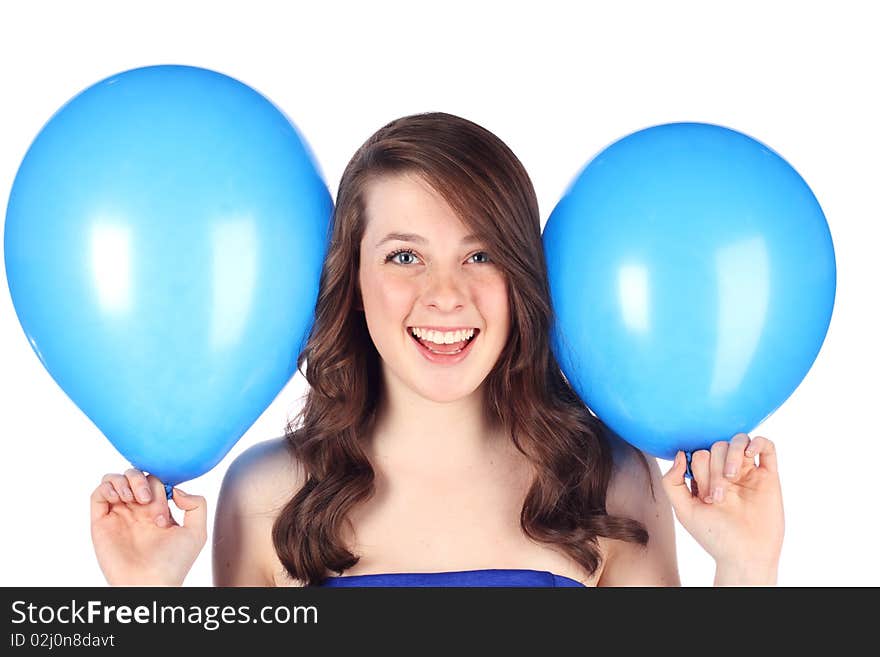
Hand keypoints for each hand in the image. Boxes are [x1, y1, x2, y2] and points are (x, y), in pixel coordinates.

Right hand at [90, 469, 206, 585]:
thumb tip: (176, 490)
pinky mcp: (101, 523)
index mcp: (156, 510)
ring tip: (135, 500)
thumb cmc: (174, 563)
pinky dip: (108, 487)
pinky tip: (121, 498)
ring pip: (115, 479)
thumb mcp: (197, 532)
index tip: (165, 512)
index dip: (160, 488)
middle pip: (135, 475)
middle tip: (147, 502)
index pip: (154, 480)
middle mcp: (136, 511)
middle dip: (143, 481)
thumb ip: (197, 505)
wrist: (151, 583)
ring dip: (126, 480)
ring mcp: (118, 515)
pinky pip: (97, 494)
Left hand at [661, 434, 783, 581]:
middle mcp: (726, 472)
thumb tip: (681, 454)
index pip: (700, 454)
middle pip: (717, 447)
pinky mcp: (769, 476)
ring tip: (731, 476)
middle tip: (718, 497)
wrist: (745, 555)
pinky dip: (757, 443)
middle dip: (713, 469)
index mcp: (706, 478)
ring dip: (731, 454)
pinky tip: (749, 455)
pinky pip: (767, 446)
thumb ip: (672, 482)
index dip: (699, 470)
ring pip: (738, 441)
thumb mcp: (684, 510)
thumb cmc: (714, 536)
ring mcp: (748, 473)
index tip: (705, 496)